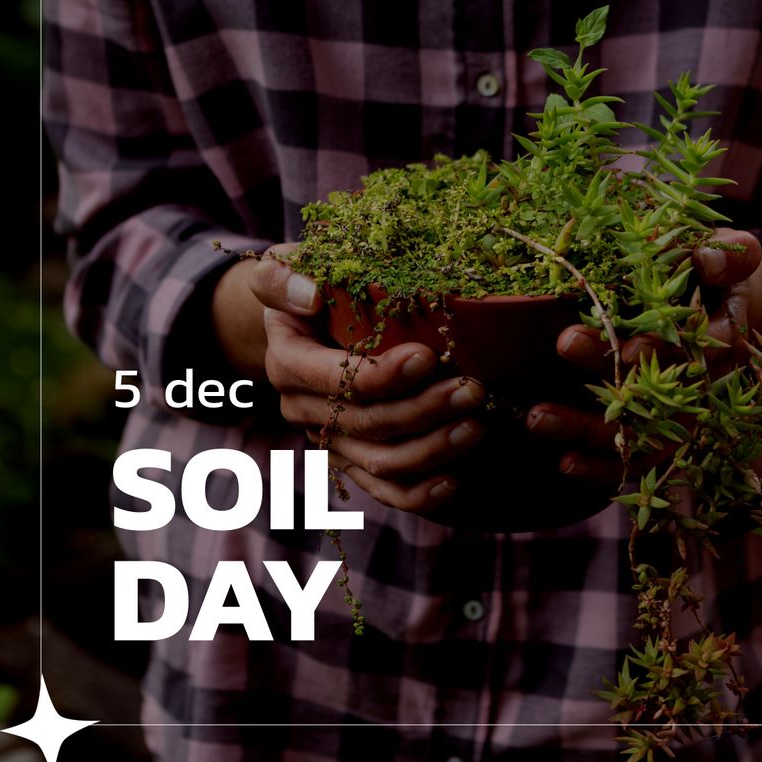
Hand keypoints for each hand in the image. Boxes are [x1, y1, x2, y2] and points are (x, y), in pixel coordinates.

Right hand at [213, 244, 485, 515]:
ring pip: (380, 462)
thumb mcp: (286, 267)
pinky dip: (417, 494)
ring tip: (476, 426)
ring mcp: (329, 439)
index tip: (427, 356)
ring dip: (431, 450)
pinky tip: (453, 482)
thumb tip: (310, 296)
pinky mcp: (352, 459)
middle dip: (423, 410)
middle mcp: (303, 410)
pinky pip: (383, 489)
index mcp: (288, 363)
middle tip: (473, 391)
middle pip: (367, 423)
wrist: (303, 318)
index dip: (382, 375)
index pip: (336, 379)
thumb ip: (286, 277)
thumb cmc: (308, 284)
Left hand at [526, 228, 761, 483]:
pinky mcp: (660, 437)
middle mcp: (706, 382)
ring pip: (642, 434)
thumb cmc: (714, 272)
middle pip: (659, 390)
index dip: (665, 351)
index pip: (698, 347)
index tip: (628, 350)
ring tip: (536, 417)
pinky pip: (634, 462)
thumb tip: (708, 256)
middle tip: (565, 343)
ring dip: (588, 429)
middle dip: (610, 372)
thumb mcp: (729, 253)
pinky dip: (601, 468)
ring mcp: (682, 416)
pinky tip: (564, 463)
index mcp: (726, 334)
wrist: (723, 308)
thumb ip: (729, 254)